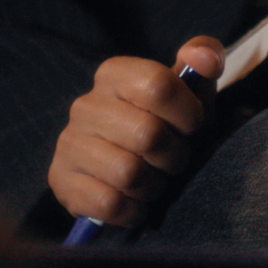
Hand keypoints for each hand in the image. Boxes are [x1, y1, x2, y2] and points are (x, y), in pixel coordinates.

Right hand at [48, 37, 224, 226]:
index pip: (159, 85)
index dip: (188, 114)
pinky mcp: (61, 181)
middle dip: (175, 156)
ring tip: (153, 181)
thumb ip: (204, 63)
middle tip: (173, 161)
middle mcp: (85, 104)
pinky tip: (133, 201)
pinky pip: (109, 203)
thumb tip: (206, 57)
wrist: (131, 175)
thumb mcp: (192, 95)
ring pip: (129, 173)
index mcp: (115, 74)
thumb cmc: (168, 130)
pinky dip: (133, 210)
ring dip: (154, 186)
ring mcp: (68, 143)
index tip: (192, 127)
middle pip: (148, 134)